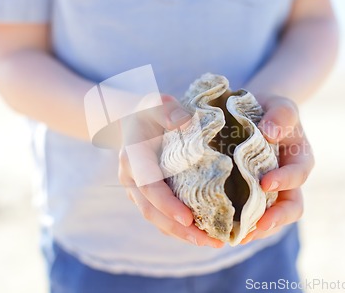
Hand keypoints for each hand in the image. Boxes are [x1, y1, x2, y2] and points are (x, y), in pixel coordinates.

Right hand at [118, 94, 223, 247]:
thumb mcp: (158, 102)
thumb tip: (185, 123)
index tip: (189, 219)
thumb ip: (169, 111)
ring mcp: (136, 189)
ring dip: (182, 234)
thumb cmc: (151, 110)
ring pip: (156, 219)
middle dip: (180, 230)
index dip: (167, 204)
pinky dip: (178, 228)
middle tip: (210, 241)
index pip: (148, 185)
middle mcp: (131, 177)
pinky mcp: (146, 195)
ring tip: (213, 243)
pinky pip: (160, 216)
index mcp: (133, 156)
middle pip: (152, 211)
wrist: (133, 120)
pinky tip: (202, 235)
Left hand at [240, 95, 313, 243]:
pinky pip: (247, 215)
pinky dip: (237, 223)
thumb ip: (281, 115)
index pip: (298, 175)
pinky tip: (219, 228)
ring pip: (269, 218)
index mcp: (299, 160)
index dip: (285, 181)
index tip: (265, 183)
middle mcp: (288, 181)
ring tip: (234, 237)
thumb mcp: (280, 105)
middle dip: (275, 219)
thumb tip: (270, 133)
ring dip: (254, 230)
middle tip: (256, 227)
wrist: (254, 113)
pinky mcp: (248, 196)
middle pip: (290, 208)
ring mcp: (270, 192)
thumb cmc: (270, 109)